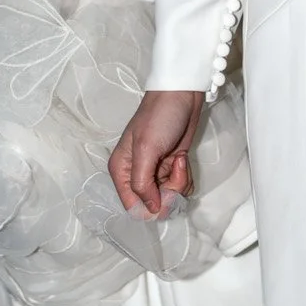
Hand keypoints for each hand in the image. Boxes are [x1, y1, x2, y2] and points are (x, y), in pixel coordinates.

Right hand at [108, 89, 204, 220]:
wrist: (182, 95)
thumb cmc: (160, 117)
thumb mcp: (146, 149)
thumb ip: (142, 183)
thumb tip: (151, 209)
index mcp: (121, 171)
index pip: (132, 206)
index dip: (151, 206)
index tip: (166, 193)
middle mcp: (135, 174)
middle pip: (153, 204)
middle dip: (169, 192)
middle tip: (174, 169)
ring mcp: (155, 172)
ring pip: (168, 198)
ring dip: (179, 183)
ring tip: (178, 159)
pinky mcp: (171, 168)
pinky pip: (179, 188)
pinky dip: (185, 177)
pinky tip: (182, 159)